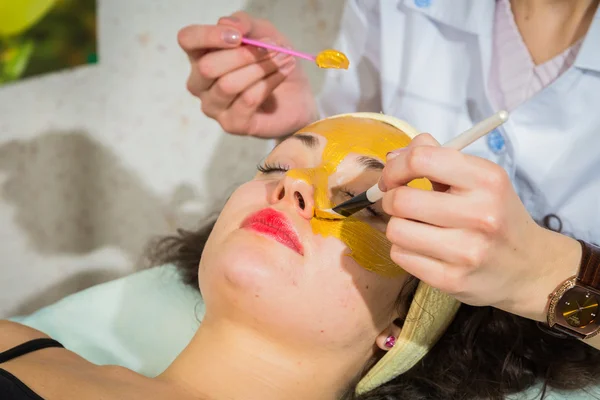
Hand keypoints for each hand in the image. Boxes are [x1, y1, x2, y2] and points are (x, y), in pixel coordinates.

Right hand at [177, 12, 316, 137]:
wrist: (297, 94)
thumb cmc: (271, 61)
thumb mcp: (262, 32)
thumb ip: (244, 24)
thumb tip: (227, 25)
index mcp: (200, 56)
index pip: (188, 40)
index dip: (209, 36)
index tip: (239, 36)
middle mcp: (200, 83)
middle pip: (208, 67)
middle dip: (244, 55)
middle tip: (274, 48)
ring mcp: (214, 106)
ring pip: (228, 85)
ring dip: (260, 68)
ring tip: (284, 59)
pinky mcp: (232, 124)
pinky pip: (247, 100)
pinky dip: (269, 83)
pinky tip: (282, 74)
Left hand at [380, 134, 581, 321]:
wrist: (530, 268)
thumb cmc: (496, 216)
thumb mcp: (480, 179)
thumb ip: (437, 159)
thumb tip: (392, 157)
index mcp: (486, 180)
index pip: (420, 160)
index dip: (395, 167)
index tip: (393, 177)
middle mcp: (480, 214)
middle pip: (401, 200)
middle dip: (391, 199)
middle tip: (400, 203)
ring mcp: (466, 251)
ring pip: (396, 230)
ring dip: (397, 226)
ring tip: (414, 227)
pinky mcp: (452, 280)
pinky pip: (400, 256)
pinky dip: (404, 250)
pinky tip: (422, 248)